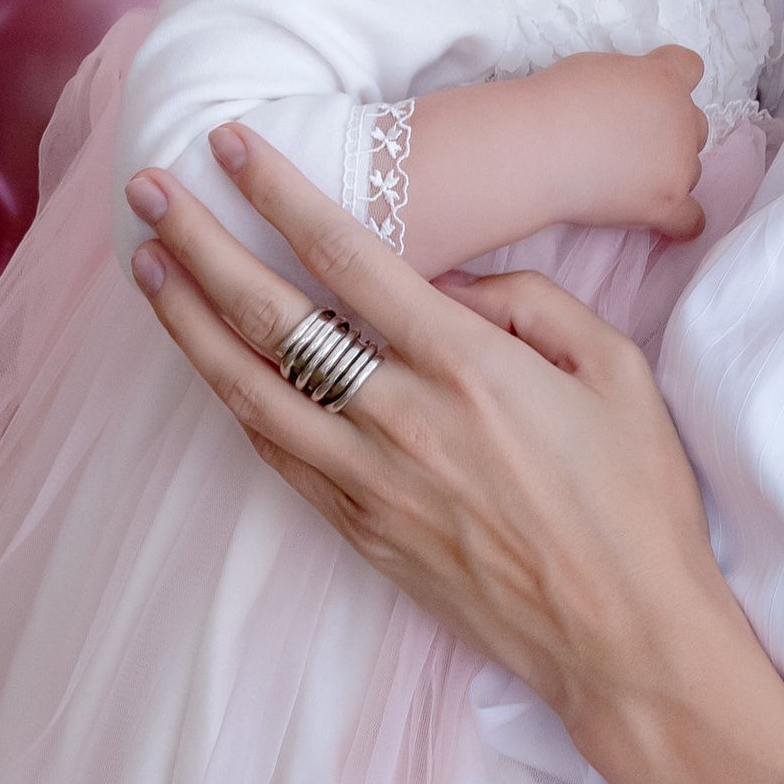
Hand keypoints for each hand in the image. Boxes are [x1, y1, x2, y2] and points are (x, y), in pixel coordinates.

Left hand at [122, 127, 783, 783]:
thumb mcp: (617, 370)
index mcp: (467, 364)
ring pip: (250, 389)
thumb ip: (533, 302)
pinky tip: (209, 367)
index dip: (279, 193)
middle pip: (271, 316)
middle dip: (201, 244)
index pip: (347, 255)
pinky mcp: (361, 533)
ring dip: (189, 324)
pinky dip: (234, 403)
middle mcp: (402, 418)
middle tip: (148, 190)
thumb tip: (457, 282)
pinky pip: (277, 456)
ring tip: (148, 269)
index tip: (232, 144)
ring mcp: (371, 482)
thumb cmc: (636, 502)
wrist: (625, 639)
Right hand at [399, 45, 706, 272]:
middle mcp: (681, 118)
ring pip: (692, 170)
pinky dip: (680, 221)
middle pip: (694, 125)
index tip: (649, 96)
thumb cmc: (554, 103)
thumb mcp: (599, 69)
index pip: (689, 67)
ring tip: (627, 180)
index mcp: (664, 78)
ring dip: (668, 174)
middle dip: (669, 134)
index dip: (672, 81)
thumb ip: (630, 83)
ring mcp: (679, 163)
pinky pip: (691, 219)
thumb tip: (630, 104)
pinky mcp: (667, 202)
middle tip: (629, 144)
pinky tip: (660, 220)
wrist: (539, 147)